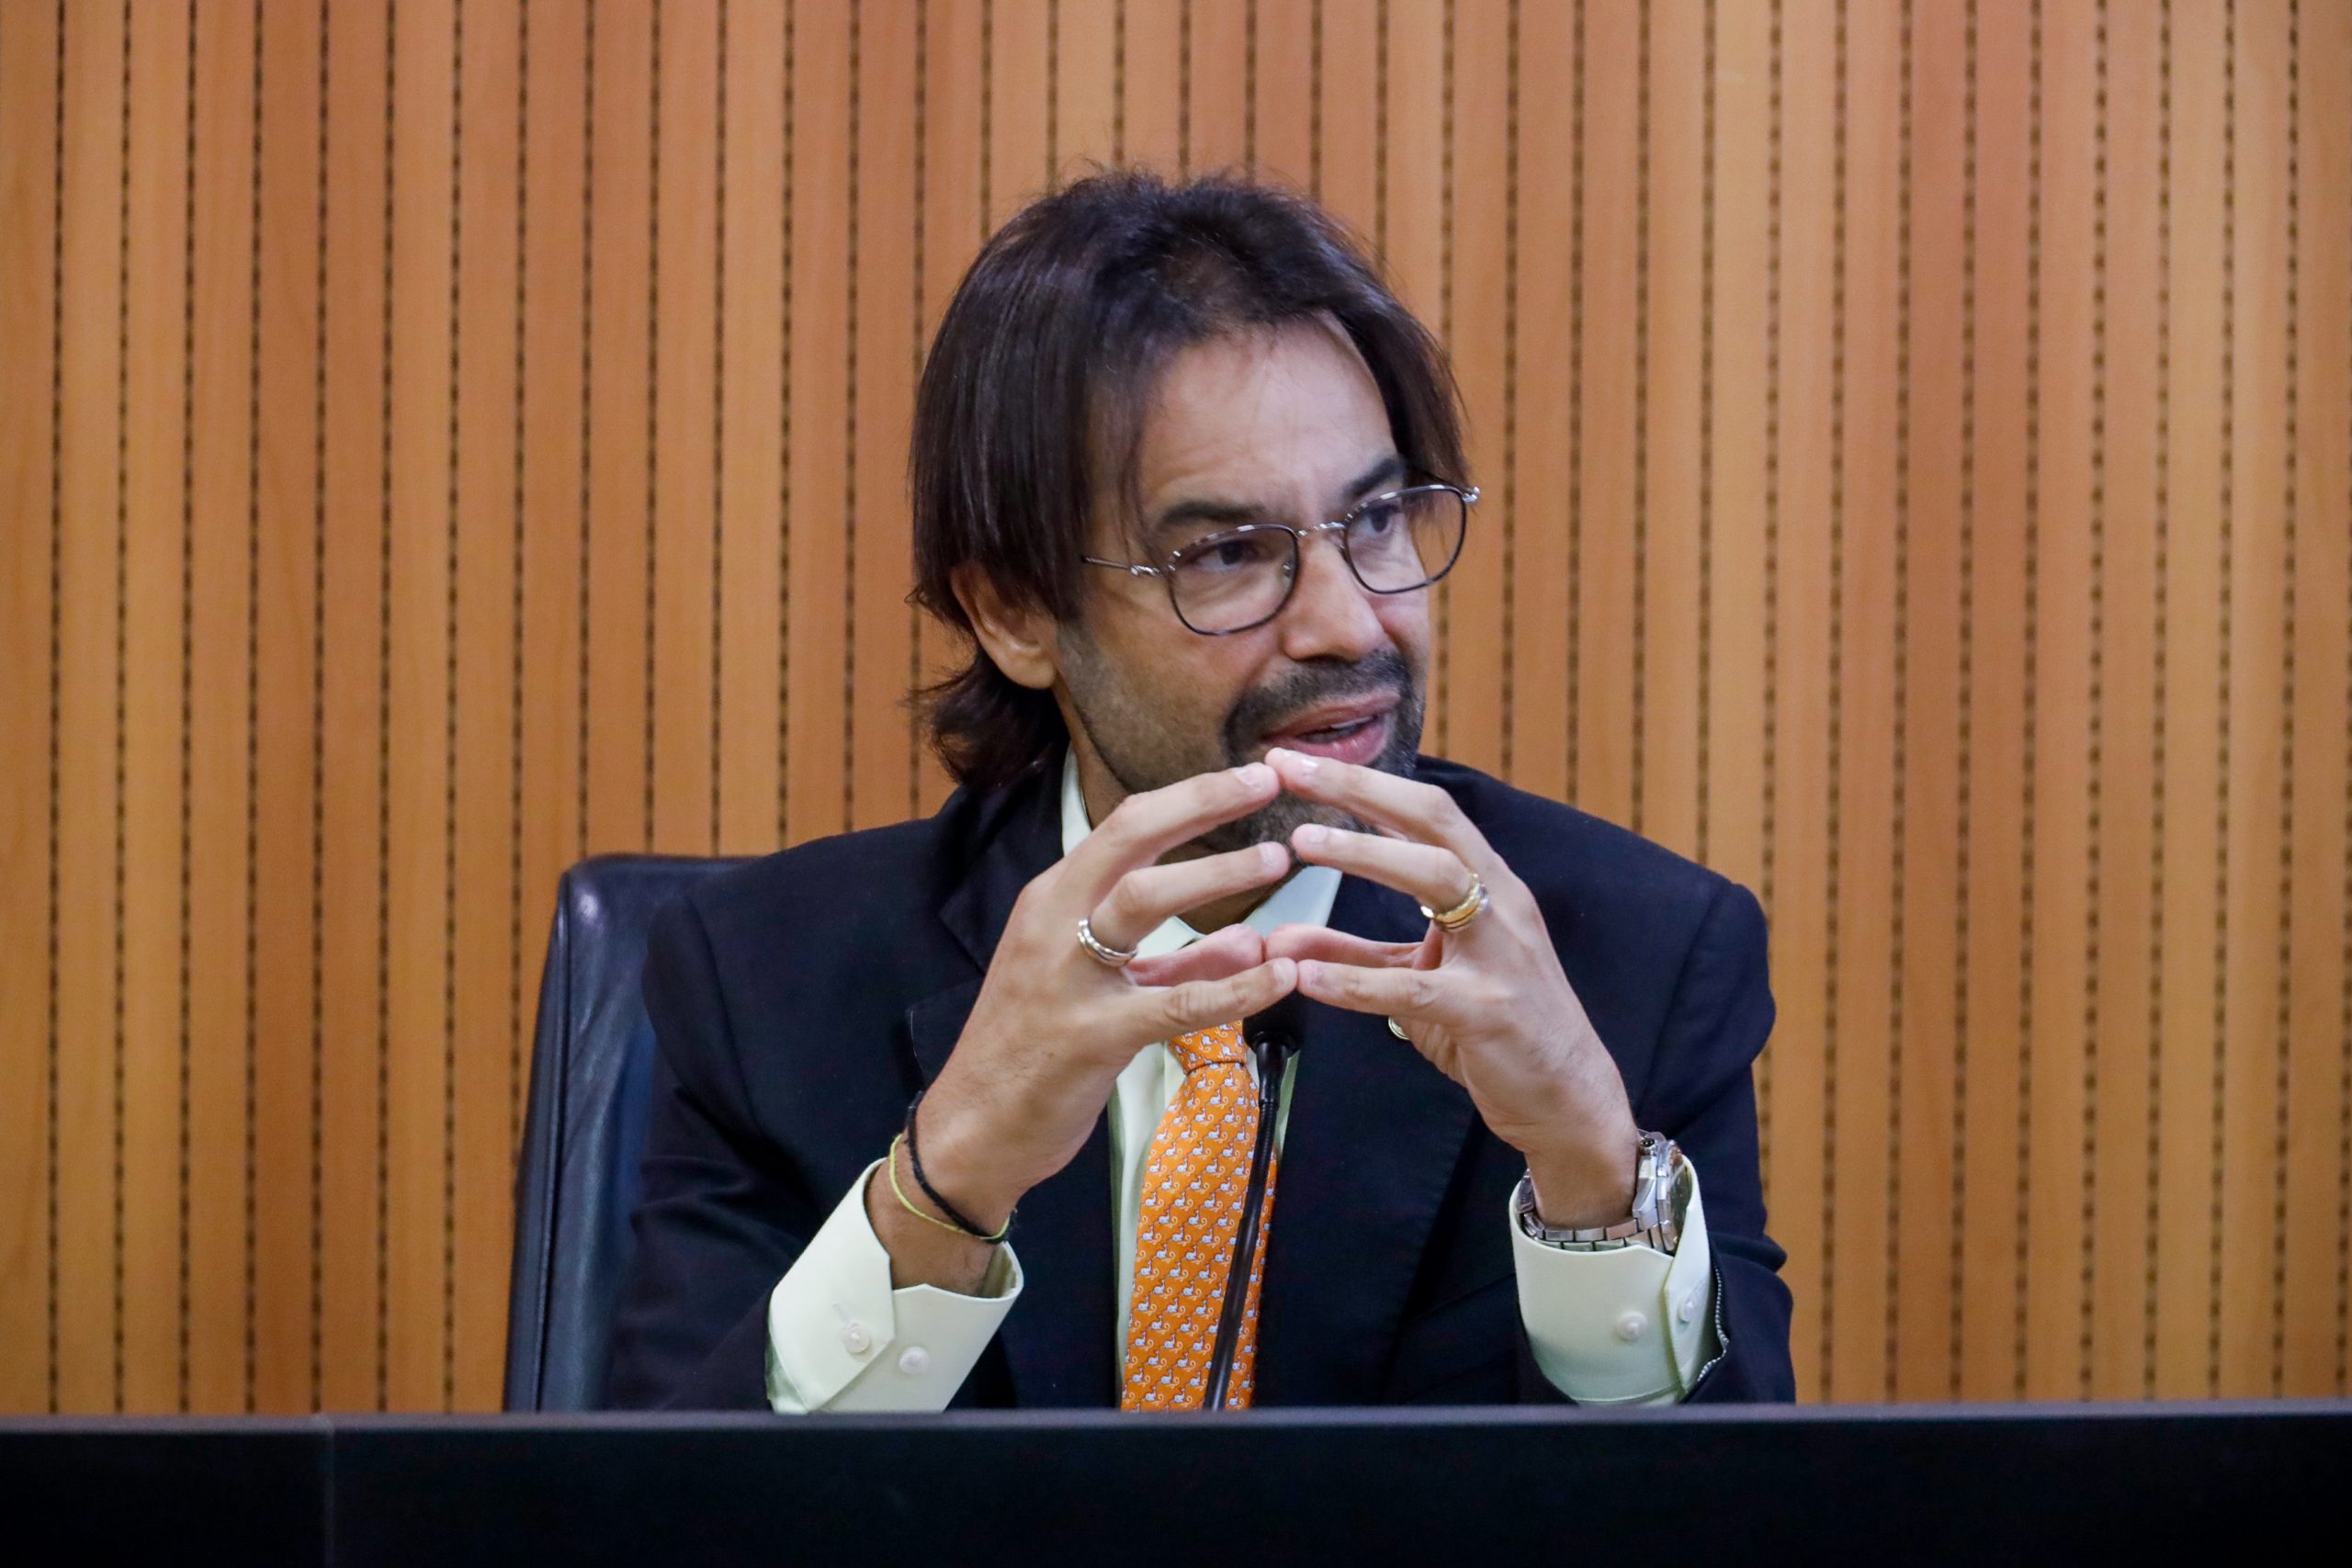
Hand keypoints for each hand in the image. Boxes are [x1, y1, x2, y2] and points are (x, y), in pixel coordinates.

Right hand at [911, 762, 1301, 1235]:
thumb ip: (1175, 960)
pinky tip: (1281, 975)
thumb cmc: (1032, 1052)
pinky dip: (1235, 986)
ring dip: (1215, 874)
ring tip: (1278, 861)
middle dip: (1202, 801)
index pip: (1124, 826)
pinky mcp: (1091, 1036)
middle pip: (1128, 836)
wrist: (972, 1131)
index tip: (1251, 776)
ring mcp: (1067, 976)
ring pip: (1142, 900)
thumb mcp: (1099, 989)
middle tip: (1267, 782)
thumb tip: (1251, 937)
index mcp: (1053, 901)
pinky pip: (1174, 1002)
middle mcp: (1054, 922)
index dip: (1191, 795)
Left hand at [1260, 748, 1641, 1229]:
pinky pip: (1414, 990)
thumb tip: (1278, 936)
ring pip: (1438, 881)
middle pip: (1433, 823)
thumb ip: (1352, 952)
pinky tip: (1303, 976)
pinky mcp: (1490, 1013)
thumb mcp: (1417, 980)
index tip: (1295, 761)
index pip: (1425, 813)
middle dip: (1361, 789)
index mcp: (1487, 886)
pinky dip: (1355, 980)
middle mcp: (1501, 905)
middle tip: (1291, 770)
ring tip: (1298, 844)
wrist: (1568, 1100)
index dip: (1362, 781)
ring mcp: (1501, 956)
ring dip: (1365, 855)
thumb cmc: (1494, 1027)